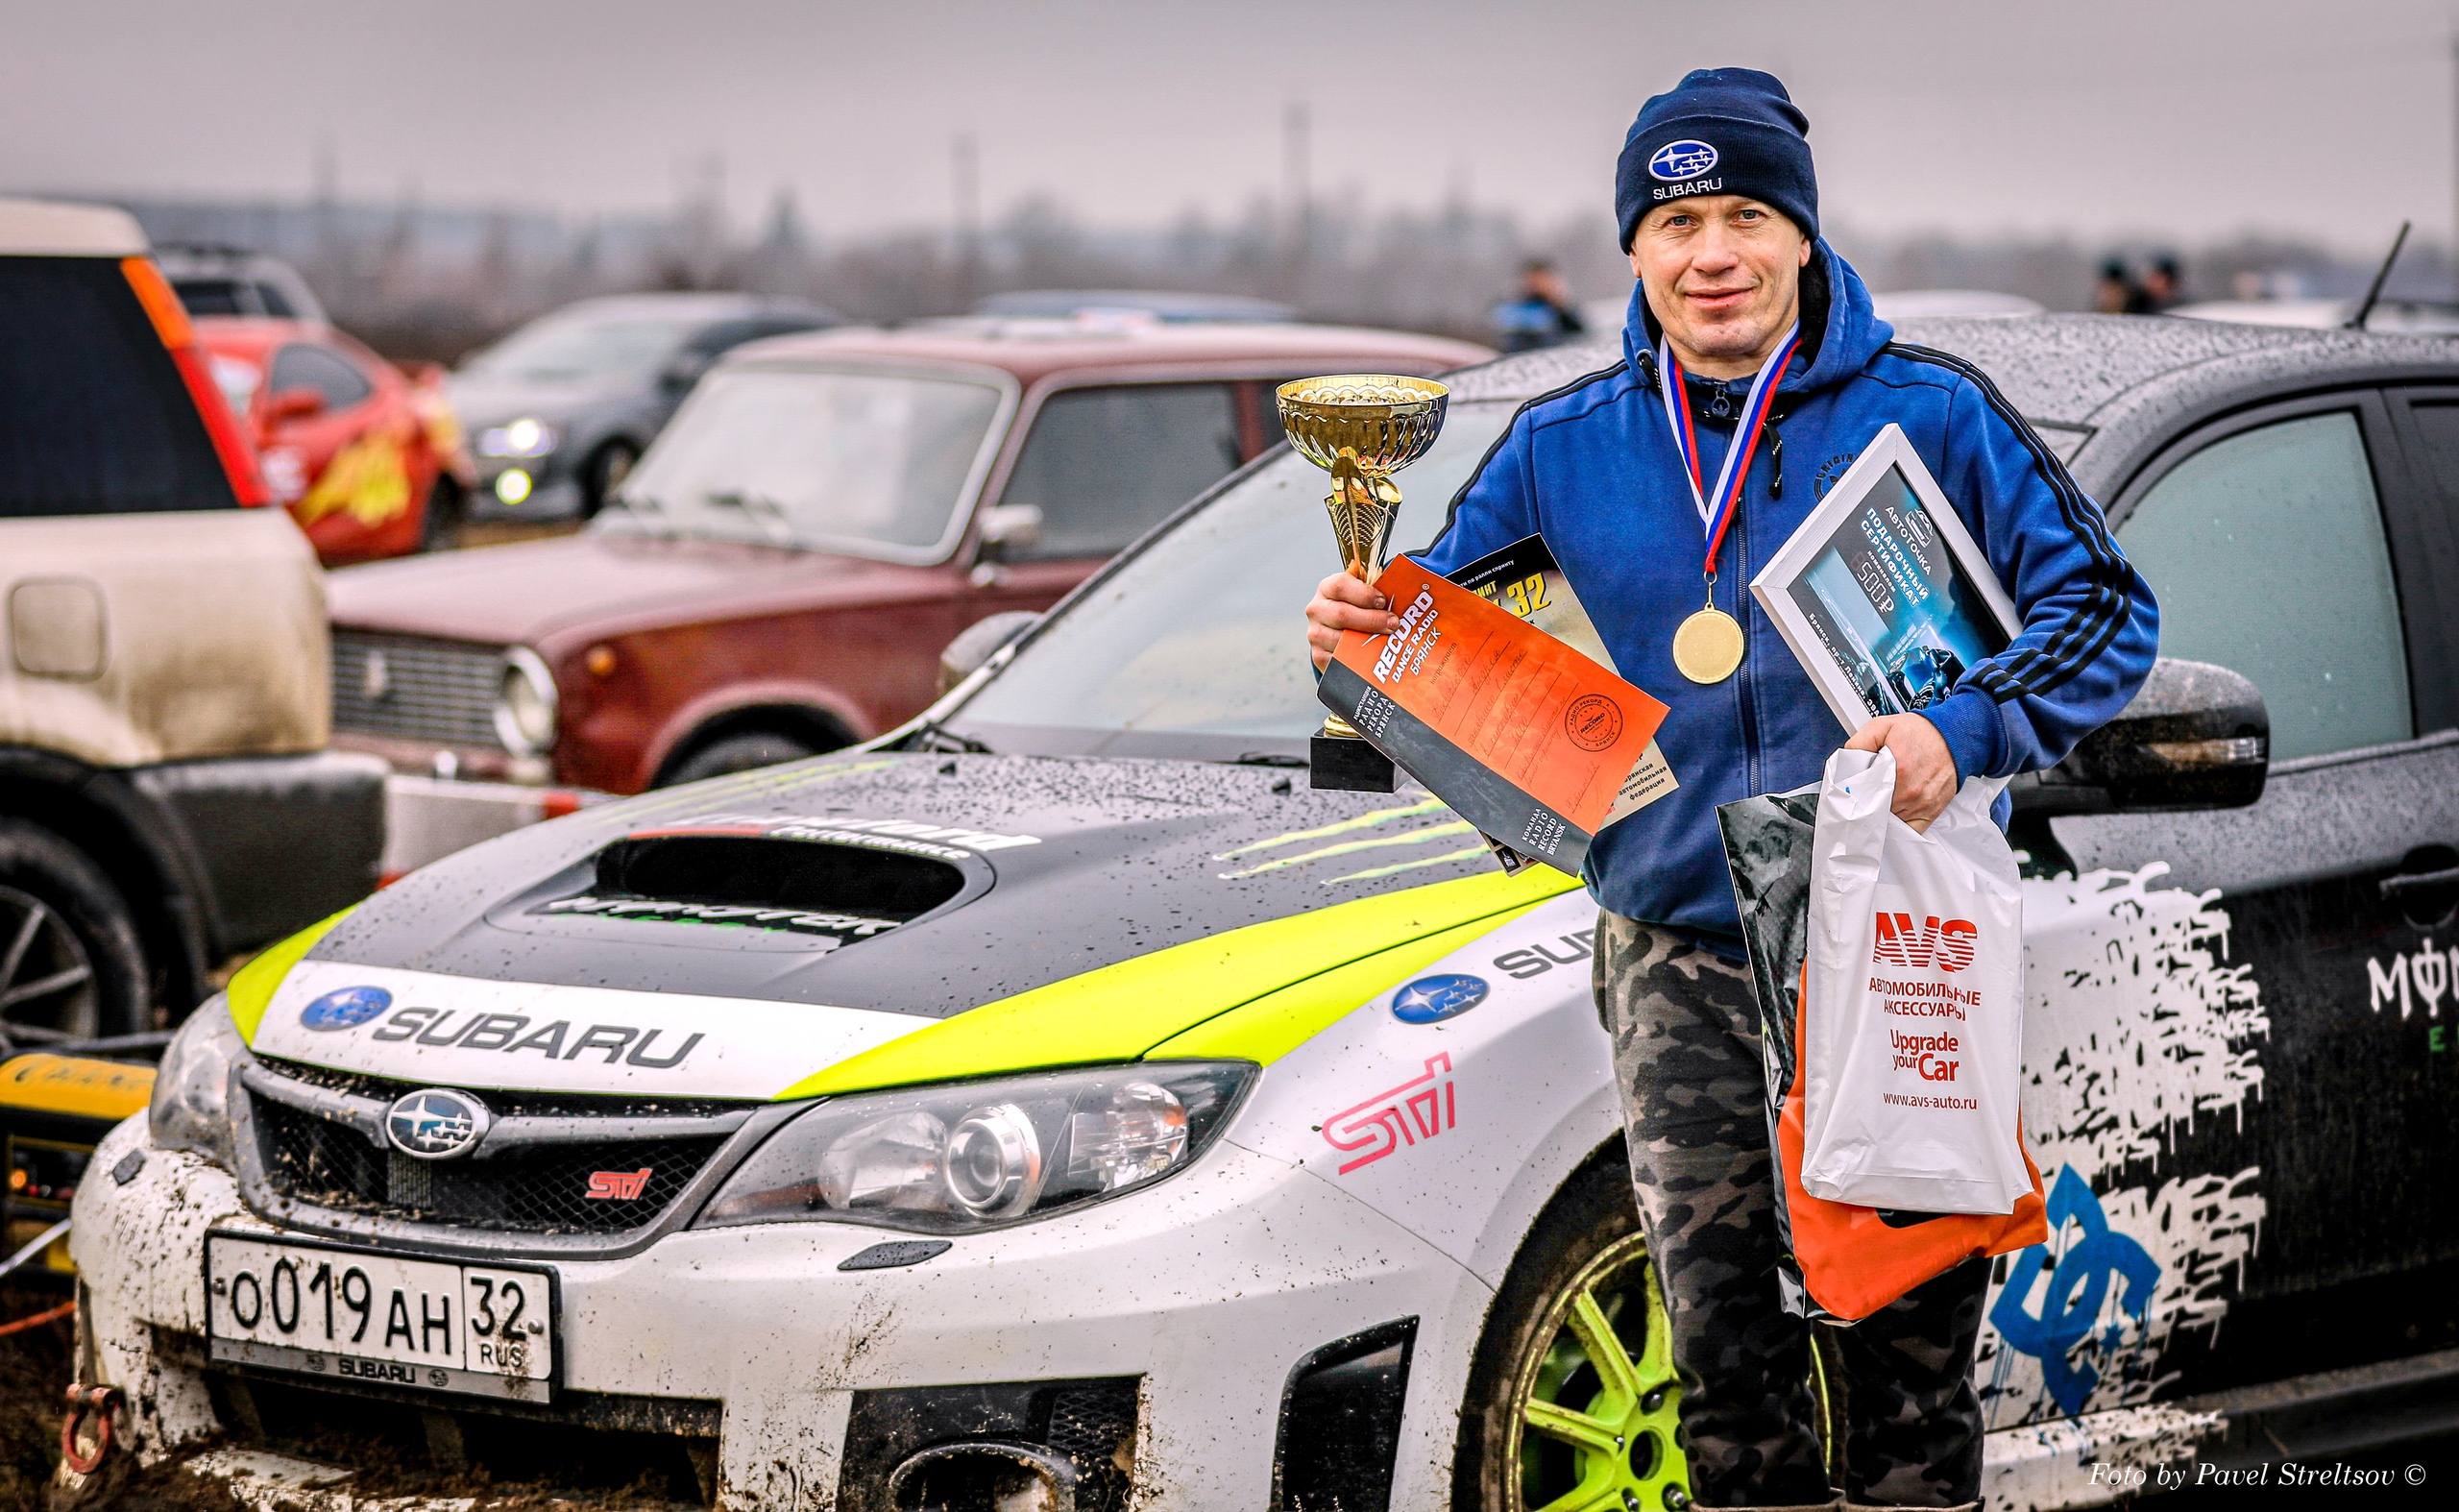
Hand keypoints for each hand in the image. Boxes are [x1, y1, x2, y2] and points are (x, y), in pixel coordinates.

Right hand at [1306, 570, 1397, 669]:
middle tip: (1394, 623)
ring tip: (1387, 642)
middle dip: (1372, 620)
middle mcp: (1317, 609)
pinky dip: (1356, 660)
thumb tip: (1412, 594)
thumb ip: (1381, 590)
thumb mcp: (1366, 593)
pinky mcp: (1318, 655)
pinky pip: (1336, 661)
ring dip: (1366, 642)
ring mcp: (1316, 634)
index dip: (1364, 593)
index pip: (1340, 586)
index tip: (1383, 601)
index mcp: (1328, 588)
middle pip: (1341, 614)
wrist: (1341, 628)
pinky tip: (1373, 657)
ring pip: (1339, 639)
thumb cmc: (1358, 607)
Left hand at [1845, 714, 1957, 832]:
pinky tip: (1892, 818)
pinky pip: (1910, 831)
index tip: (1850, 795)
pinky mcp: (1931, 812)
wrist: (1953, 737)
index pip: (1864, 794)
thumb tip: (1846, 762)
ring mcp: (1921, 803)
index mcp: (1897, 769)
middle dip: (1866, 806)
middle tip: (1862, 799)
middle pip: (1876, 810)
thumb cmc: (1920, 733)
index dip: (1854, 795)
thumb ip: (1859, 743)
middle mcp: (1910, 790)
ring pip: (1890, 822)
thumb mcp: (1882, 726)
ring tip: (1877, 805)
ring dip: (1881, 817)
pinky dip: (1899, 828)